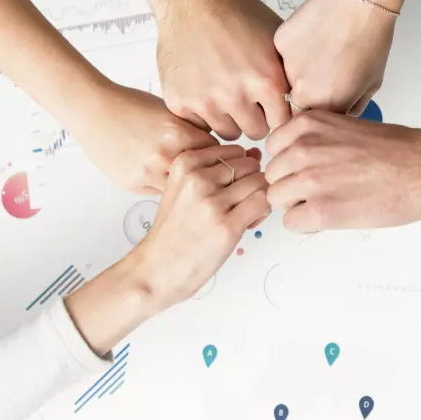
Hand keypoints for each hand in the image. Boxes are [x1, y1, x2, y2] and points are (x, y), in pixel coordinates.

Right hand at [65, 144, 269, 354]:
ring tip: (244, 214)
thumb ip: (218, 169)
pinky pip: (263, 203)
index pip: (235, 150)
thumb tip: (255, 154)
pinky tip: (248, 223)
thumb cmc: (173, 231)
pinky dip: (262, 211)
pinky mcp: (227, 226)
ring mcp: (212, 202)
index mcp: (184, 163)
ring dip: (259, 197)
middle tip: (241, 203)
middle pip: (250, 165)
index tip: (231, 187)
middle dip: (252, 182)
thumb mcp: (184, 188)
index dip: (241, 168)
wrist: (157, 269)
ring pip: (259, 182)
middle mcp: (197, 179)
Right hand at [74, 83, 218, 194]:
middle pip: (201, 173)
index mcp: (178, 132)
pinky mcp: (132, 184)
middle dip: (203, 172)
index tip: (217, 155)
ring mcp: (147, 173)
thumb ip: (192, 129)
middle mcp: (164, 155)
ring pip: (180, 188)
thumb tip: (213, 146)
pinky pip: (159, 192)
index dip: (216, 153)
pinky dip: (162, 184)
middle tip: (203, 169)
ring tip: (180, 173)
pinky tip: (157, 172)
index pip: (215, 152)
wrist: (93, 110)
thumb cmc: (129, 105)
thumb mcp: (169, 110)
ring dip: (183, 183)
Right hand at [156, 0, 290, 139]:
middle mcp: (236, 94)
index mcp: (266, 80)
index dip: (278, 114)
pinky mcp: (179, 101)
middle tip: (248, 98)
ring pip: (227, 132)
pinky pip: (200, 125)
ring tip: (226, 91)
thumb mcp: (276, 40)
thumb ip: (289, 75)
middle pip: (256, 132)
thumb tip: (305, 100)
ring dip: (230, 117)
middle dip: (255, 118)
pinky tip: (205, 88)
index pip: (283, 124)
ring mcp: (205, 100)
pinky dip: (203, 113)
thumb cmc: (235, 14)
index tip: (272, 106)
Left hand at [265, 111, 420, 232]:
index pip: (273, 149)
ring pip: (277, 200)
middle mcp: (302, 148)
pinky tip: (333, 216)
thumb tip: (294, 159)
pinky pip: (291, 223)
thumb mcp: (344, 127)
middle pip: (272, 176)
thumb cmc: (397, 150)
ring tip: (330, 202)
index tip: (309, 170)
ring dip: (298, 205)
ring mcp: (309, 179)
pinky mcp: (321, 210)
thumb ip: (314, 139)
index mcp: (307, 124)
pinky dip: (308, 224)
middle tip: (322, 190)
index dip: (290, 164)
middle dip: (292, 186)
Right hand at [275, 0, 420, 115]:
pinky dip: (294, 51)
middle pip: (295, 104)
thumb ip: (350, 108)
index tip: (324, 102)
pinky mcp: (279, 44)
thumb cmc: (370, 38)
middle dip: (307, 95)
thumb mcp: (370, 84)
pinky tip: (313, 37)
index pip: (309, 124)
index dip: (317, 114)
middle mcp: (302, 91)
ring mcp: (286, 67)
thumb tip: (338, 117)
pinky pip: (282, 56)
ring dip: (299, 72)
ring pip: (286, 79)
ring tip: (322, 52)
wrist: (359, 0)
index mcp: (326, 105)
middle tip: (324, 73)